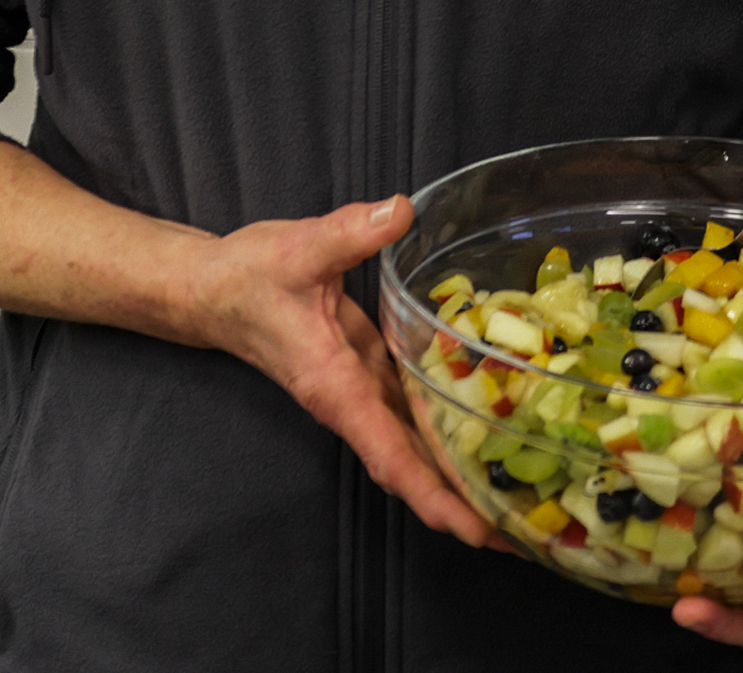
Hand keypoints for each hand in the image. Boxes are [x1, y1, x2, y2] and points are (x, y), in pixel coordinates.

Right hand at [184, 193, 487, 547]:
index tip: (475, 529)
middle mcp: (351, 398)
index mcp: (334, 387)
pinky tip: (487, 417)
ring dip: (459, 467)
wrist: (214, 287)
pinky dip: (446, 420)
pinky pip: (412, 404)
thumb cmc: (249, 278)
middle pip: (411, 464)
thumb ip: (349, 233)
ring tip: (520, 490)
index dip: (431, 495)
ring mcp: (361, 386)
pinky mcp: (368, 366)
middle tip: (528, 531)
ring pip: (414, 439)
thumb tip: (400, 211)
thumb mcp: (298, 251)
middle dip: (462, 501)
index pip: (389, 455)